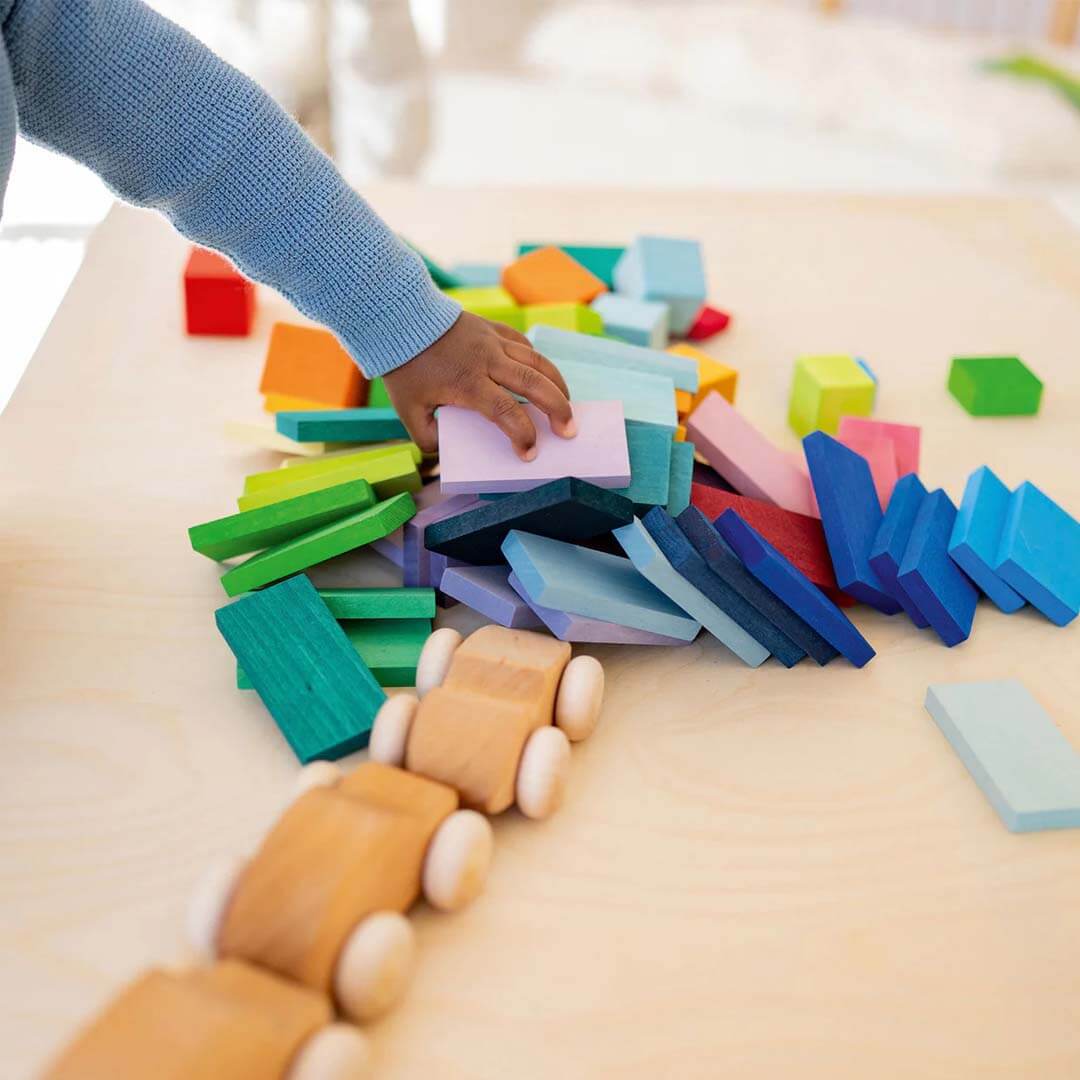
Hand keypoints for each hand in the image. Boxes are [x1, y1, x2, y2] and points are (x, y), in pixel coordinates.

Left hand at [381, 312, 575, 460]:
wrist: (399, 317)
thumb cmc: (404, 366)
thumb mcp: (408, 411)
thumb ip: (428, 438)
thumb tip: (448, 451)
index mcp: (468, 383)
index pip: (507, 412)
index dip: (522, 435)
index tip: (529, 453)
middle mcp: (487, 360)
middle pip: (535, 385)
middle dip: (558, 409)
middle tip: (569, 430)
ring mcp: (493, 341)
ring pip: (538, 362)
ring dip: (557, 385)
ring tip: (567, 405)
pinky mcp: (493, 328)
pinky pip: (524, 346)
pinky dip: (538, 363)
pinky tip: (543, 377)